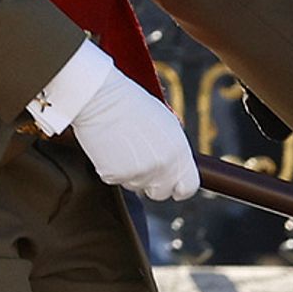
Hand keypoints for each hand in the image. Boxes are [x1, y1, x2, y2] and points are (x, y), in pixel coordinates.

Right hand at [71, 66, 198, 200]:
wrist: (104, 99)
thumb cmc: (134, 105)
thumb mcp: (166, 123)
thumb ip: (174, 148)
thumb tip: (178, 167)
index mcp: (179, 151)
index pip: (188, 187)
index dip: (181, 187)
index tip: (174, 185)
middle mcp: (163, 165)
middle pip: (161, 192)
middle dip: (153, 182)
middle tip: (142, 161)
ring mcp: (140, 172)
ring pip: (138, 186)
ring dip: (132, 174)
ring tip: (125, 146)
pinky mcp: (116, 176)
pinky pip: (117, 181)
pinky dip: (113, 169)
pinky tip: (112, 148)